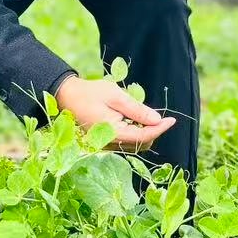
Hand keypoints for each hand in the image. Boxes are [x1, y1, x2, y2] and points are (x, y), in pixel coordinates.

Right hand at [53, 76, 176, 149]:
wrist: (66, 96)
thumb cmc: (89, 93)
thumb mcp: (115, 96)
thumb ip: (136, 109)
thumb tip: (157, 119)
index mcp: (113, 133)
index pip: (144, 136)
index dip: (160, 128)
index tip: (172, 120)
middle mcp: (110, 143)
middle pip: (141, 143)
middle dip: (153, 131)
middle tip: (158, 115)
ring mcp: (106, 145)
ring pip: (134, 145)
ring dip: (144, 132)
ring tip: (144, 116)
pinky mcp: (103, 142)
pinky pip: (125, 142)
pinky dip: (134, 133)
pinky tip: (132, 119)